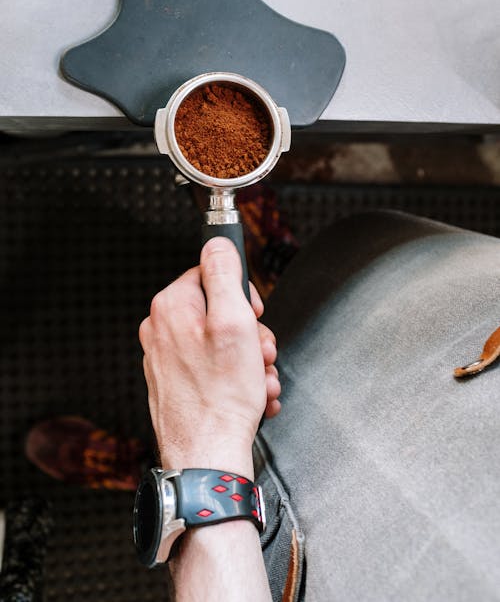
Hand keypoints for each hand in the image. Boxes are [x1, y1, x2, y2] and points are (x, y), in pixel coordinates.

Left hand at [139, 237, 280, 478]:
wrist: (207, 457)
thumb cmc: (221, 397)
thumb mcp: (234, 321)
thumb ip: (225, 274)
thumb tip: (217, 242)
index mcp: (171, 307)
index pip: (212, 274)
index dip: (242, 295)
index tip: (255, 315)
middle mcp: (161, 330)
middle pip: (218, 311)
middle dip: (250, 334)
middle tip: (260, 355)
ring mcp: (165, 359)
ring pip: (220, 342)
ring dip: (248, 360)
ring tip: (257, 382)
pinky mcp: (175, 384)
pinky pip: (212, 368)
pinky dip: (235, 379)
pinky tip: (250, 396)